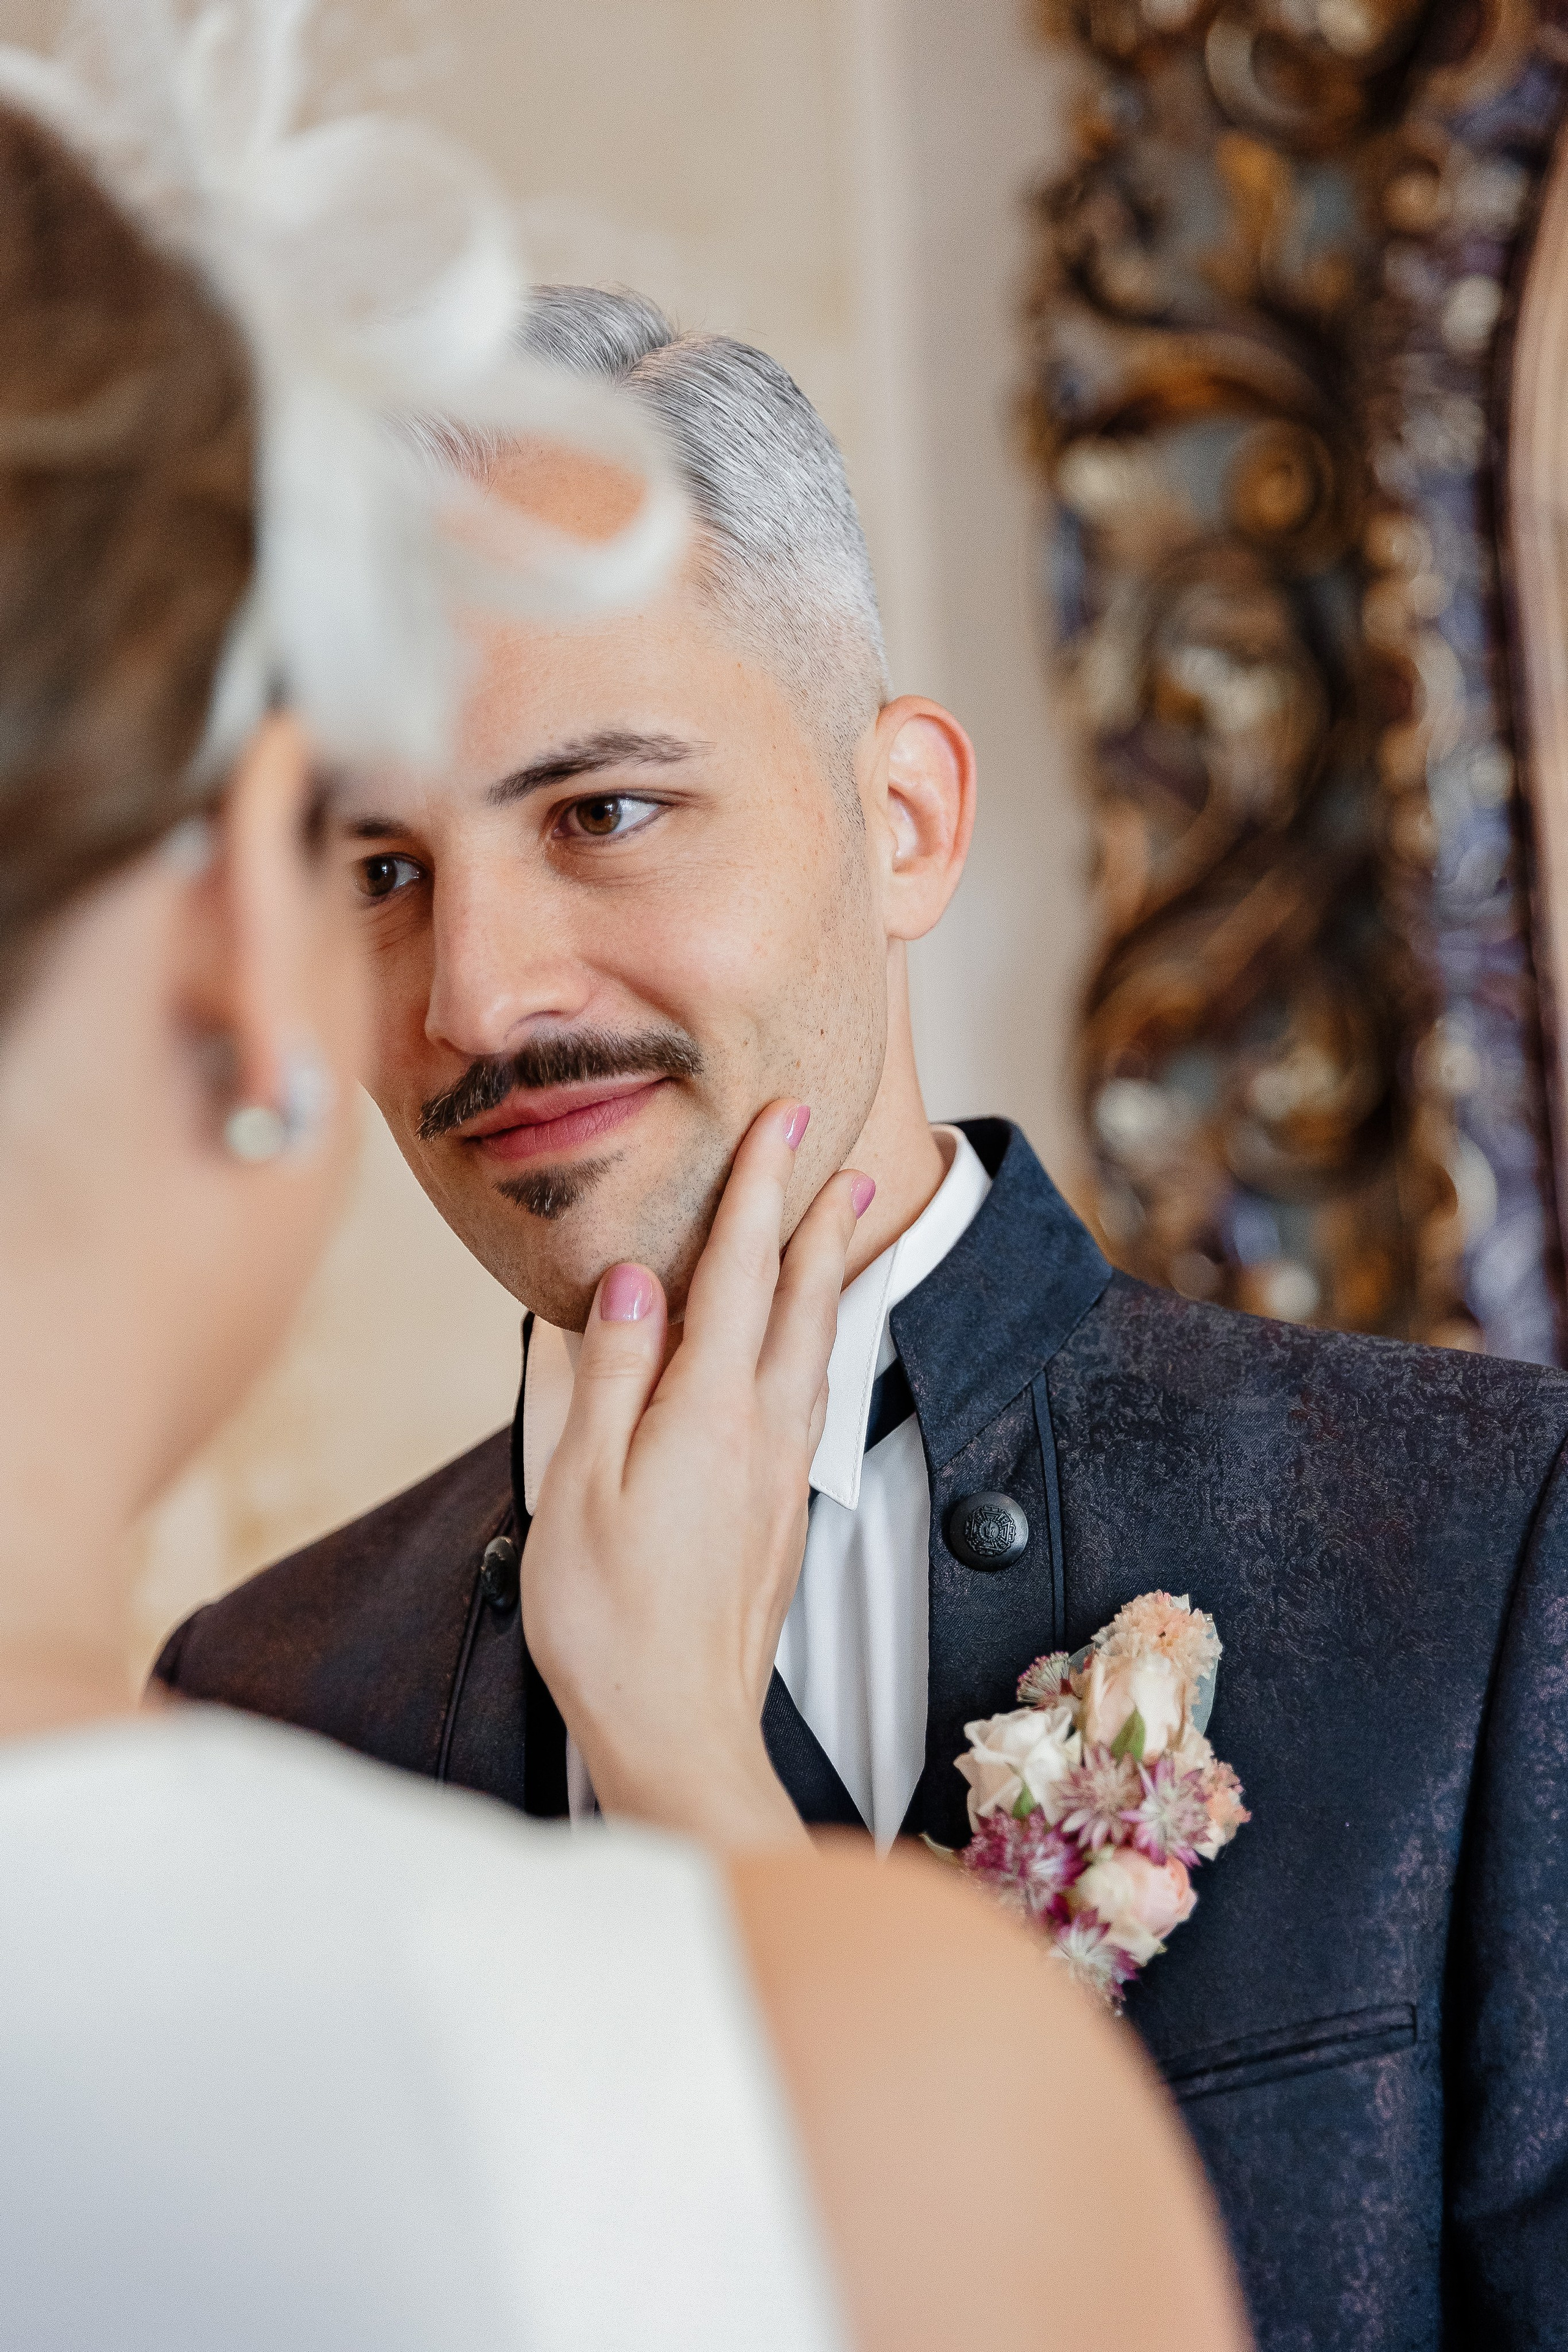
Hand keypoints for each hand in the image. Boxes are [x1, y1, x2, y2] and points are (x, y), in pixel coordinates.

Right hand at [521, 1099, 871, 1849]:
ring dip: (826, 1281)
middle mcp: (765, 1436)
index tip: (783, 1119)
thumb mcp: (580, 1485)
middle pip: (802, 1305)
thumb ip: (609, 1373)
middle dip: (818, 1222)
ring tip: (837, 1230)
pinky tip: (800, 1353)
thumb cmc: (608, 1619)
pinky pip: (805, 1403)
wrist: (680, 1732)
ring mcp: (782, 1479)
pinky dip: (809, 1348)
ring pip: (815, 1354)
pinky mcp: (781, 1518)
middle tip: (842, 1157)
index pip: (741, 1274)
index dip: (761, 1190)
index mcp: (711, 1415)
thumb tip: (633, 1279)